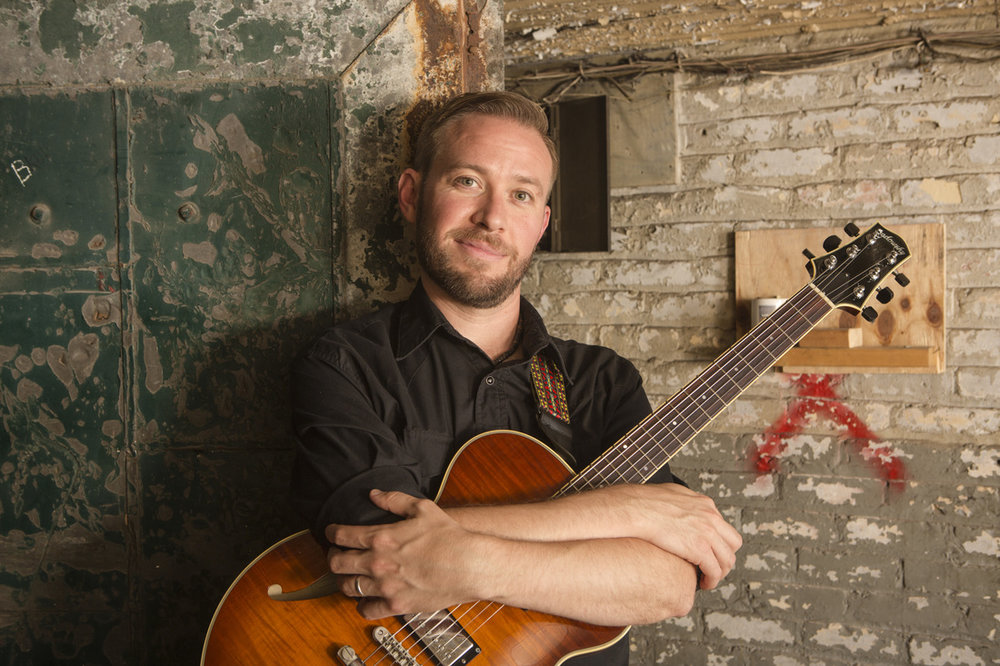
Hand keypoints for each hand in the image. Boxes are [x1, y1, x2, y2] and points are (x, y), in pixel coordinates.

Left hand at [325, 490, 486, 618]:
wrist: (470, 565)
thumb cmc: (449, 537)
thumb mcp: (423, 508)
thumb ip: (394, 500)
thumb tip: (374, 494)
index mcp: (381, 538)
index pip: (342, 536)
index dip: (332, 533)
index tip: (331, 533)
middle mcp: (378, 564)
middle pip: (338, 564)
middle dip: (332, 557)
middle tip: (335, 555)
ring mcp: (385, 587)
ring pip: (348, 587)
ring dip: (344, 581)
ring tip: (349, 576)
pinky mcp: (396, 605)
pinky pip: (367, 610)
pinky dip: (362, 604)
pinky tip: (366, 598)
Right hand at [610, 483, 741, 588]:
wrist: (633, 509)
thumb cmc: (642, 503)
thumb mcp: (670, 494)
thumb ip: (683, 503)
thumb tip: (680, 508)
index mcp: (705, 504)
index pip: (723, 527)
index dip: (718, 543)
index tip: (710, 552)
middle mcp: (711, 517)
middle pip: (732, 543)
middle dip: (725, 558)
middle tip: (714, 567)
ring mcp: (707, 532)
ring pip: (727, 559)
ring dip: (720, 572)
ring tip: (708, 579)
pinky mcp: (700, 549)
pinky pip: (714, 570)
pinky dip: (711, 580)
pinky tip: (703, 583)